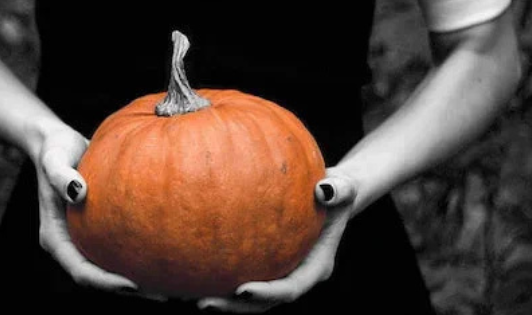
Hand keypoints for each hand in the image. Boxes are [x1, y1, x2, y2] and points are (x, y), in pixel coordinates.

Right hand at [33, 130, 165, 300]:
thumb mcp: (54, 158)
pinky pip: (121, 248)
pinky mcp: (100, 230)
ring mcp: (85, 239)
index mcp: (55, 238)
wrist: (59, 143)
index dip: (106, 282)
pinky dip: (141, 255)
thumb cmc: (55, 150)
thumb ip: (60, 175)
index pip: (81, 271)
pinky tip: (169, 253)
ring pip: (112, 267)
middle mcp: (71, 244)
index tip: (133, 284)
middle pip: (100, 277)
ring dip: (140, 278)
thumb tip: (78, 192)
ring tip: (174, 282)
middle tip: (165, 293)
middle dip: (130, 288)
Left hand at [197, 168, 358, 312]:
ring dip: (221, 299)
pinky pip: (239, 272)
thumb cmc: (336, 189)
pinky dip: (217, 274)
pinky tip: (188, 269)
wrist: (330, 195)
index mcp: (315, 267)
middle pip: (263, 303)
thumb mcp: (344, 186)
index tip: (241, 290)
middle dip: (235, 307)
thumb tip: (324, 190)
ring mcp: (279, 273)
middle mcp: (295, 276)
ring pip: (248, 296)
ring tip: (187, 295)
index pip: (289, 289)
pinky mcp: (264, 264)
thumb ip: (339, 189)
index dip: (266, 294)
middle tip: (205, 303)